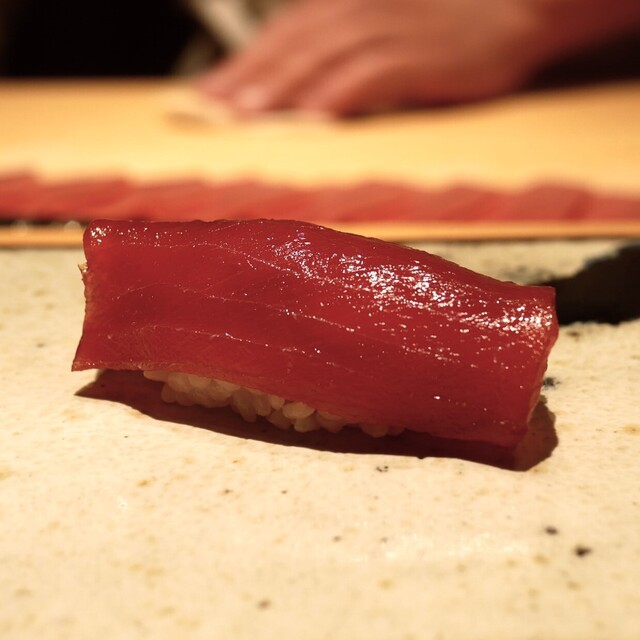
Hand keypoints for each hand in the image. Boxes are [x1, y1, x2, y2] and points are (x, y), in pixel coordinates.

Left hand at [197, 0, 543, 115]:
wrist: (513, 11)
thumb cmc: (446, 26)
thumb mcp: (386, 27)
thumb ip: (343, 51)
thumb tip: (298, 87)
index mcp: (347, 6)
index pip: (280, 35)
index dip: (240, 63)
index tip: (205, 93)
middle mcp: (359, 12)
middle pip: (289, 45)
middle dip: (245, 77)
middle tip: (209, 108)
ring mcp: (388, 32)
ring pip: (320, 58)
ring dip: (280, 86)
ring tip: (244, 115)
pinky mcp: (417, 57)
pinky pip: (368, 76)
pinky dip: (336, 95)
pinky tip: (311, 117)